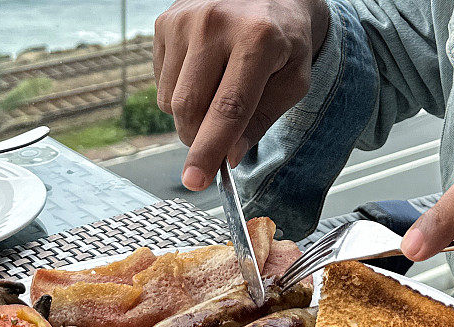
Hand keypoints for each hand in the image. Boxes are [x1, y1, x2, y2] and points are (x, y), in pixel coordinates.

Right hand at [154, 0, 328, 189]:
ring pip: (171, 101)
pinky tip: (203, 75)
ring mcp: (185, 18)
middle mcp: (215, 22)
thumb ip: (262, 122)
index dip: (209, 150)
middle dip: (200, 139)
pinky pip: (161, 84)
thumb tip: (229, 156)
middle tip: (218, 140)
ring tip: (217, 93)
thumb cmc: (286, 42)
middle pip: (190, 109)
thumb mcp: (292, 84)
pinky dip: (180, 94)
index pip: (227, 108)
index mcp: (257, 39)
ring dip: (190, 117)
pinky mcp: (165, 21)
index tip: (195, 180)